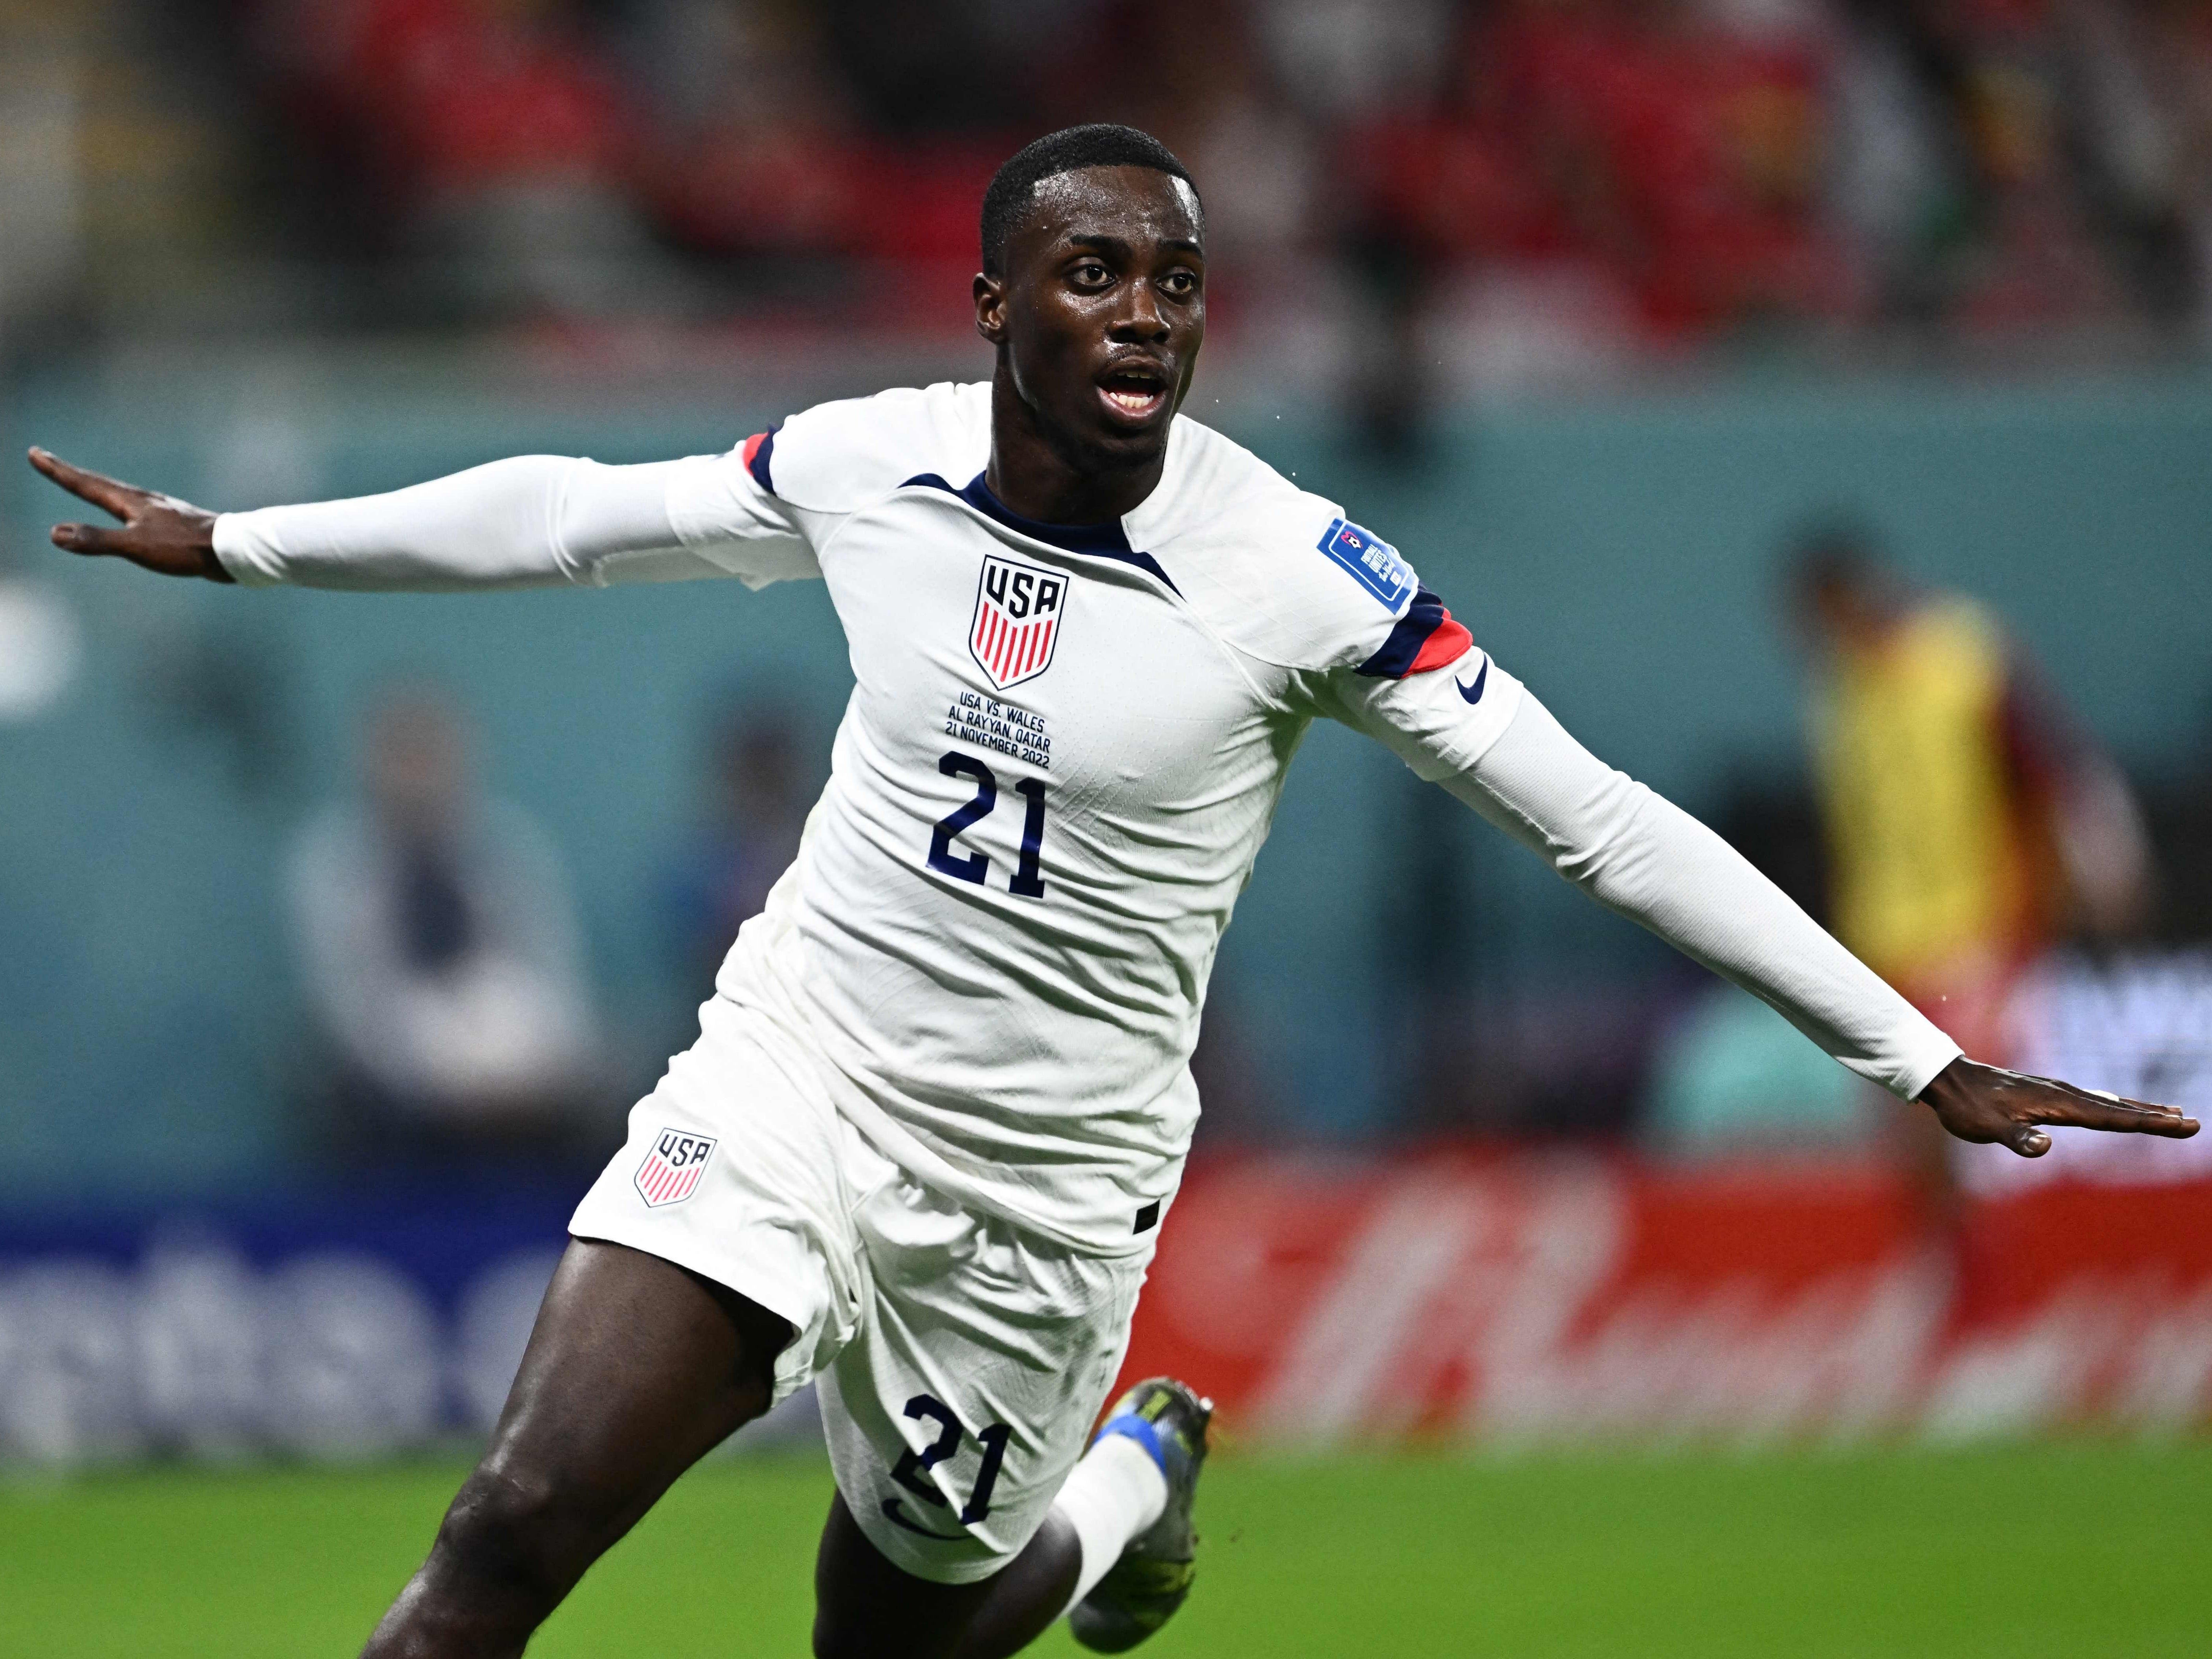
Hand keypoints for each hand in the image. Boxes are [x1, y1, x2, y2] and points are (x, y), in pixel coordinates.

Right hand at [27, 447, 231, 581]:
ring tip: (84, 482)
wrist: (231, 551)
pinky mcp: (174, 523)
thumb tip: (55, 533)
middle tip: (47, 459)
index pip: (85, 483)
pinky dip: (120, 504)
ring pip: (119, 494)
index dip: (57, 471)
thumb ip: (98, 540)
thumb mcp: (137, 547)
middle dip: (70, 472)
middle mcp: (143, 500)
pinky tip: (131, 513)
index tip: (35, 453)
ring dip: (96, 486)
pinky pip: (136, 509)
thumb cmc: (185, 548)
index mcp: (130, 502)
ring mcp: (160, 510)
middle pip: (99, 483)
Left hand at [1918, 1055, 2197, 1156]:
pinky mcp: (2047, 1093)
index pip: (2112, 1118)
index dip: (2148, 1124)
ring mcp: (2056, 1092)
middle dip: (2156, 1117)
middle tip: (2192, 1123)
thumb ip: (2017, 1139)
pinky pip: (2091, 1101)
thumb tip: (2045, 1147)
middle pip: (2118, 1109)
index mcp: (2057, 1104)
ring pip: (2108, 1102)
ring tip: (2171, 1114)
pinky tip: (2120, 1108)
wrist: (1947, 1080)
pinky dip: (2114, 1105)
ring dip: (2140, 1110)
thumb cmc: (1967, 1108)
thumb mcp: (1986, 1129)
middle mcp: (2063, 1094)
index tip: (2181, 1125)